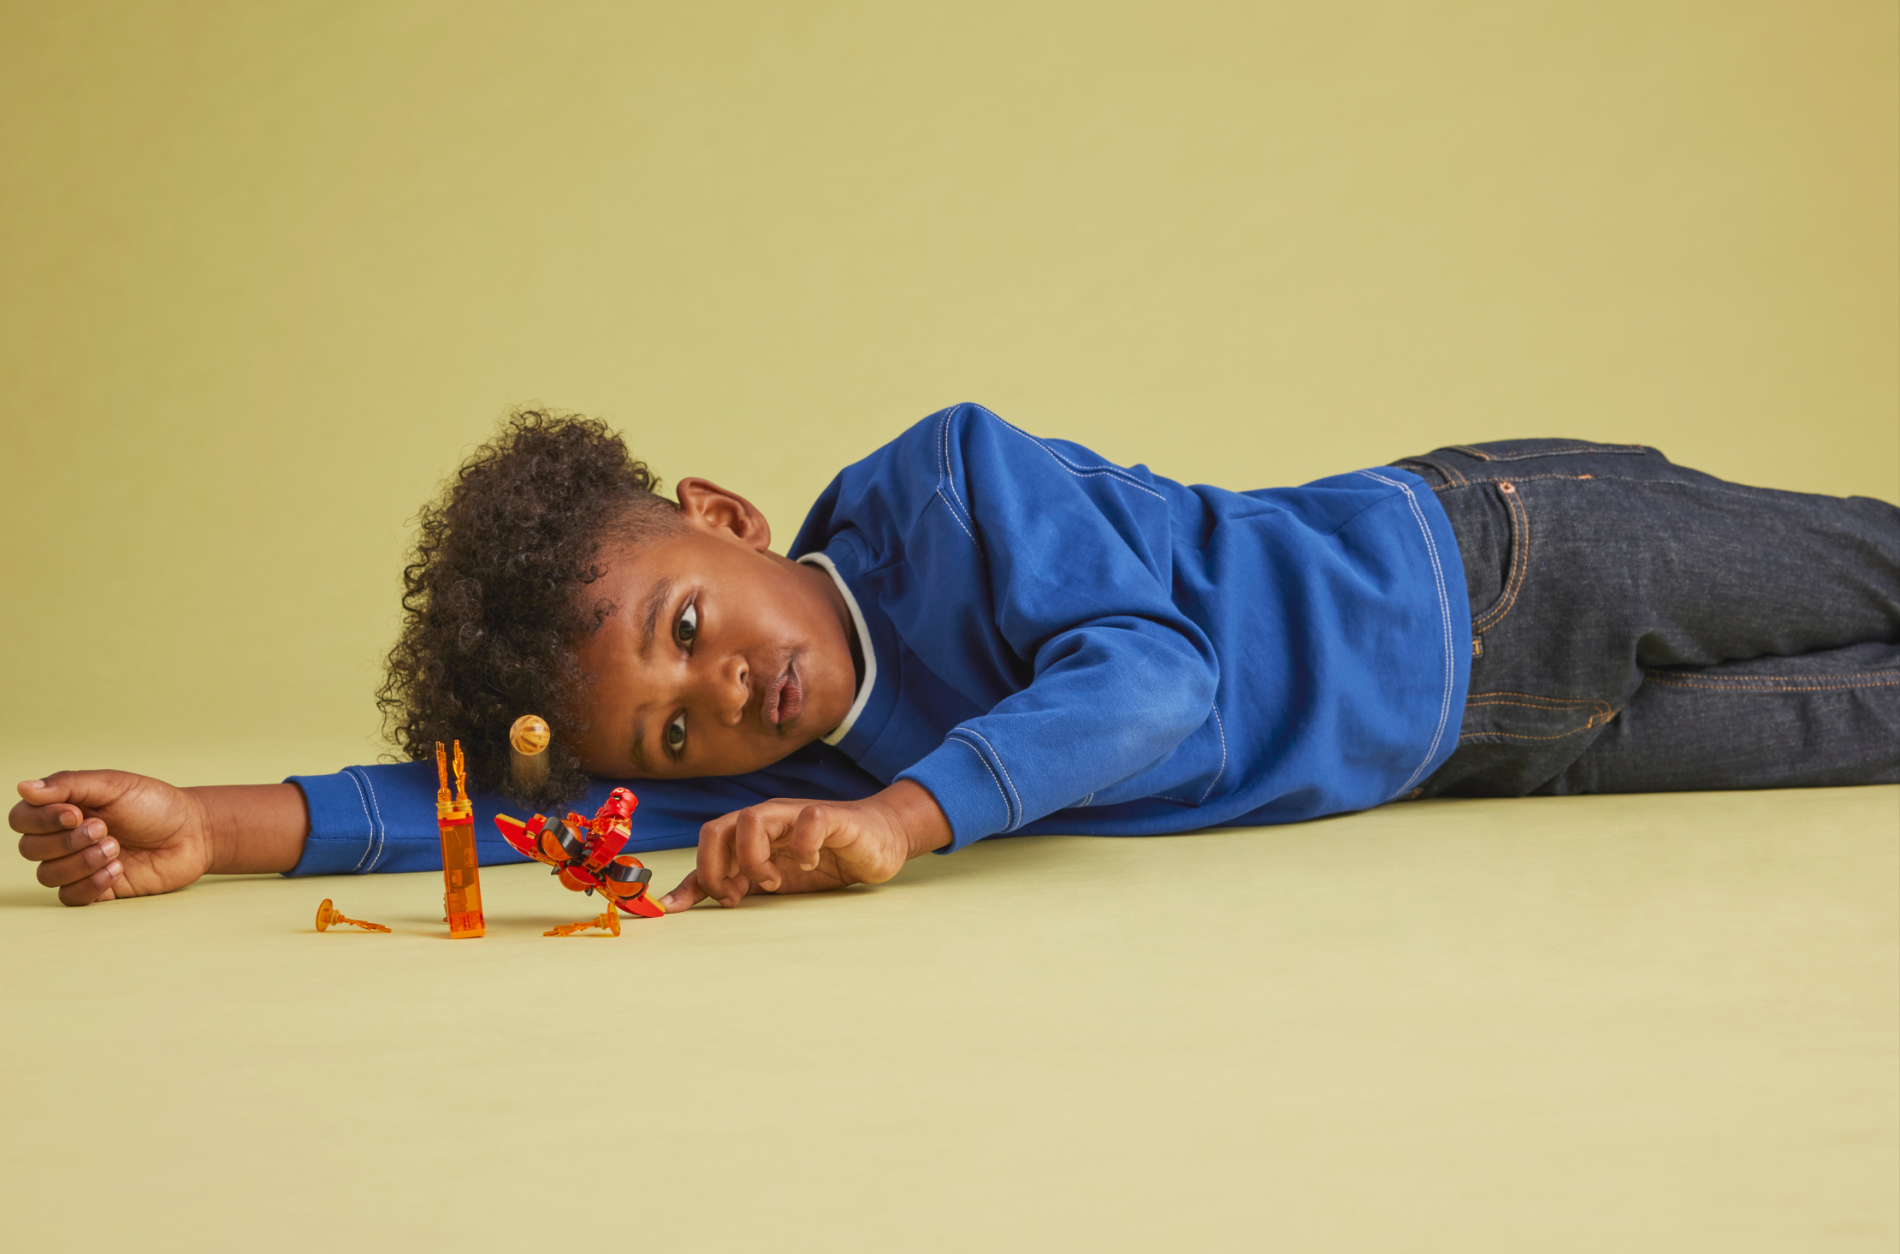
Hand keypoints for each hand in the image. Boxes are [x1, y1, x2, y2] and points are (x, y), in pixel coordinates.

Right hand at [11, 772, 214, 905]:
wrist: (194, 832)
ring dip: (80, 862)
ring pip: (47, 875)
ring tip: (116, 848)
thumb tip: (22, 787)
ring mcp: (79, 865)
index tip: (76, 813)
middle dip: (65, 841)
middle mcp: (65, 838)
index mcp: (64, 808)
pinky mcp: (97, 889)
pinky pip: (71, 896)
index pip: (22, 819)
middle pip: (29, 849)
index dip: (41, 820)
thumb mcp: (114, 786)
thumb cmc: (155, 804)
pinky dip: (91, 883)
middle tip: (104, 829)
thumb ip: (69, 785)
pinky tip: (118, 869)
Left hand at [661, 779, 951, 909]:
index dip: (695, 876)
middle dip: (715, 868)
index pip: (707, 843)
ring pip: (751, 819)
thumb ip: (732, 884)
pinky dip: (803, 848)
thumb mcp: (772, 878)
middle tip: (736, 896)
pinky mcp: (829, 816)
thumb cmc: (826, 858)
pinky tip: (811, 864)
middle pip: (717, 828)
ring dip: (753, 858)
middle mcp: (766, 817)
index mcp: (750, 832)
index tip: (682, 909)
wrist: (879, 840)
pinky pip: (807, 821)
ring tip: (773, 882)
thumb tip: (679, 903)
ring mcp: (795, 815)